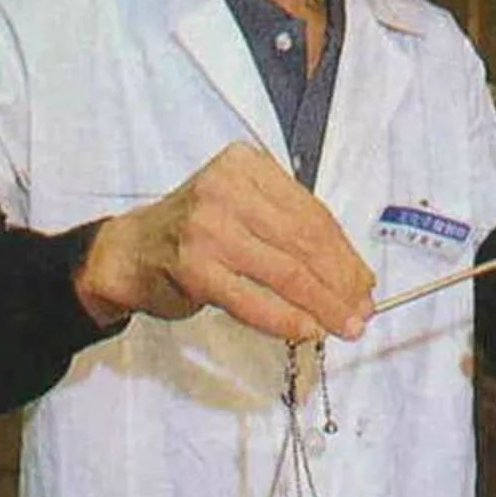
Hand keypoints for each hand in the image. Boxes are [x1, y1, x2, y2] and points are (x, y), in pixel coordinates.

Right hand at [73, 142, 374, 342]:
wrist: (129, 251)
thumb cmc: (197, 233)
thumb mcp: (244, 210)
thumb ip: (291, 230)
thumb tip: (353, 278)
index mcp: (247, 165)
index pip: (312, 213)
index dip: (345, 255)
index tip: (366, 286)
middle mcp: (227, 188)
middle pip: (305, 241)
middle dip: (340, 282)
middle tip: (361, 312)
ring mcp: (208, 227)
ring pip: (286, 271)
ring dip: (322, 304)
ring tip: (343, 326)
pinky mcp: (194, 267)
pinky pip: (253, 298)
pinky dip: (286, 318)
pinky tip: (307, 331)